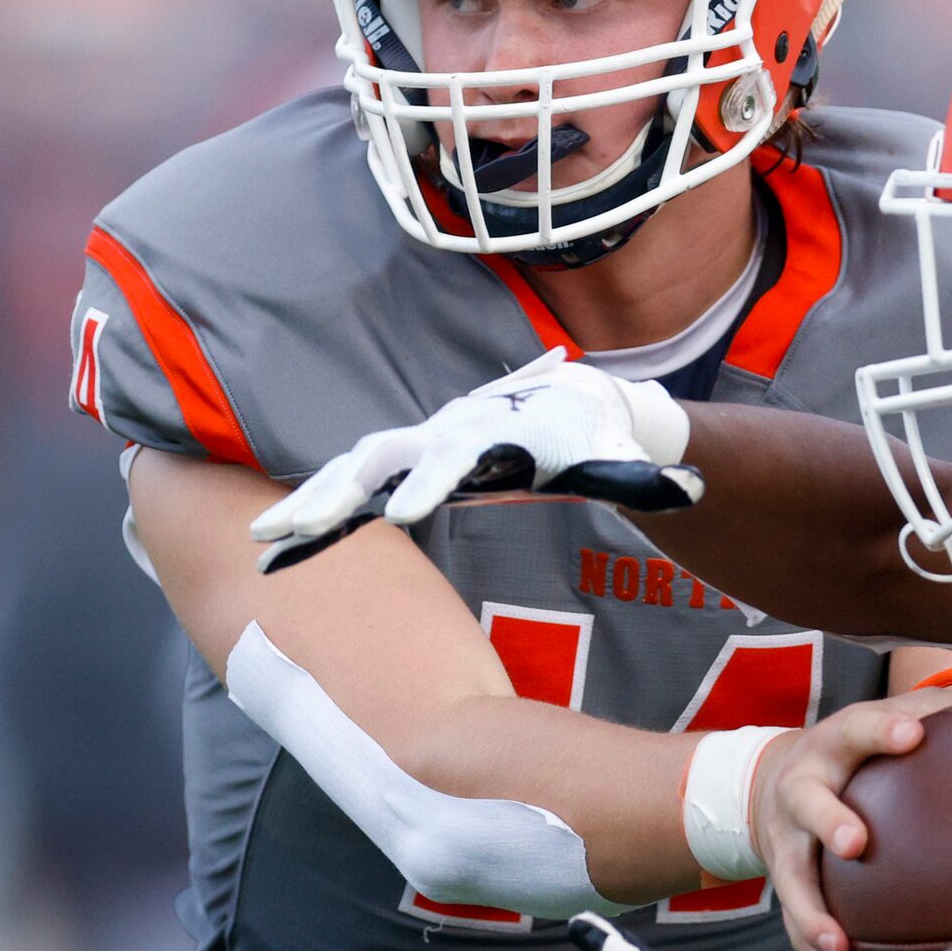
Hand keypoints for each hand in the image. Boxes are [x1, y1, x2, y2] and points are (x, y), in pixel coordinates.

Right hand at [248, 348, 702, 568]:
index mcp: (486, 433)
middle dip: (336, 493)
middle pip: (377, 459)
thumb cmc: (589, 435)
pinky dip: (312, 516)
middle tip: (295, 527)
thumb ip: (641, 475)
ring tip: (263, 539)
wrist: (564, 401)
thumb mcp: (615, 456)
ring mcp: (414, 448)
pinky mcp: (401, 469)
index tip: (407, 514)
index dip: (430, 484)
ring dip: (308, 505)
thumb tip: (688, 488)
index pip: (450, 459)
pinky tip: (273, 549)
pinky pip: (348, 493)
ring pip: (348, 473)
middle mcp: (438, 434)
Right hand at [751, 685, 951, 950]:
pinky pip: (795, 926)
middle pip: (807, 804)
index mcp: (835, 747)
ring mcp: (788, 842)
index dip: (882, 730)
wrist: (772, 782)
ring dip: (813, 914)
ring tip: (840, 944)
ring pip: (792, 879)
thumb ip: (939, 712)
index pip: (858, 729)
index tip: (912, 734)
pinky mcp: (786, 884)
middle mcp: (802, 791)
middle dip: (828, 821)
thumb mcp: (882, 722)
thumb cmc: (853, 752)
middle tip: (855, 843)